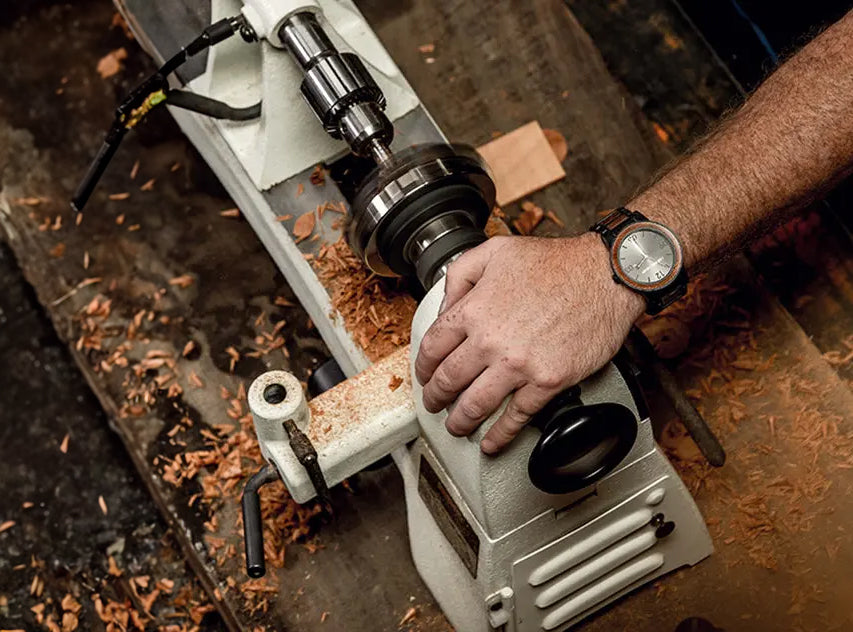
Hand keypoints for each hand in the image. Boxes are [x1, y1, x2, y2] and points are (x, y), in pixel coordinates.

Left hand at [415, 232, 644, 453]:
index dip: (423, 366)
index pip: (432, 347)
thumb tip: (444, 305)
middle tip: (435, 404)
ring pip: (475, 405)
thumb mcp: (495, 251)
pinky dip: (501, 435)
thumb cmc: (557, 262)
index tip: (424, 374)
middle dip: (436, 397)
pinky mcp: (547, 381)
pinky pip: (517, 416)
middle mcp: (491, 340)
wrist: (605, 276)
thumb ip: (460, 275)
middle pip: (448, 380)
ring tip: (457, 427)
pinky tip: (492, 442)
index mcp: (474, 310)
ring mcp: (518, 364)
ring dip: (461, 421)